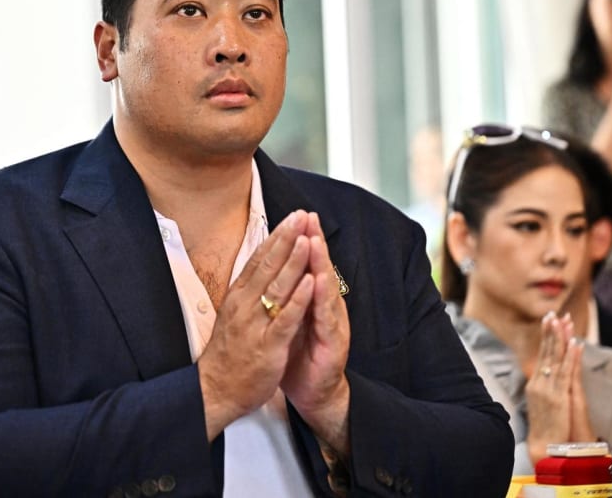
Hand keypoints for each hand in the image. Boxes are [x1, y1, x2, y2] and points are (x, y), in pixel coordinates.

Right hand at [197, 210, 314, 439]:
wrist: (216, 390)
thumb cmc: (230, 352)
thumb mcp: (236, 313)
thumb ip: (249, 289)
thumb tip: (261, 264)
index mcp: (239, 296)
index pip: (259, 259)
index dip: (276, 237)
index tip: (291, 217)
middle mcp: (245, 305)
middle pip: (268, 266)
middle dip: (287, 239)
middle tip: (301, 216)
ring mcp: (255, 324)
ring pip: (276, 287)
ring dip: (293, 261)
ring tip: (306, 239)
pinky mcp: (268, 345)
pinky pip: (284, 319)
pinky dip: (298, 299)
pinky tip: (309, 282)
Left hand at [281, 212, 350, 455]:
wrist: (315, 395)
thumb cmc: (300, 357)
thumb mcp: (290, 321)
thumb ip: (289, 297)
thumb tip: (278, 271)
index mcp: (313, 301)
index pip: (308, 265)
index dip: (302, 240)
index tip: (295, 216)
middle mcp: (326, 308)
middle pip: (320, 269)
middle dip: (314, 241)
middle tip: (307, 216)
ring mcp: (332, 324)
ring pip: (325, 287)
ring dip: (320, 262)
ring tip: (313, 239)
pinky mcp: (333, 343)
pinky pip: (325, 317)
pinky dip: (320, 298)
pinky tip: (318, 281)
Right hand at [526, 313, 592, 462]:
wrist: (543, 447)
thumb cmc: (545, 430)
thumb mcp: (541, 406)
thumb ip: (543, 389)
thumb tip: (544, 377)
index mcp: (535, 384)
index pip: (542, 355)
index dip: (546, 337)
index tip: (549, 320)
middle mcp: (539, 383)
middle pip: (547, 352)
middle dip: (551, 332)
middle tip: (553, 313)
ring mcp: (548, 389)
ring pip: (555, 358)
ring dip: (560, 338)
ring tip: (564, 321)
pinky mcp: (559, 396)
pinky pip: (566, 372)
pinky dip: (571, 357)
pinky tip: (575, 344)